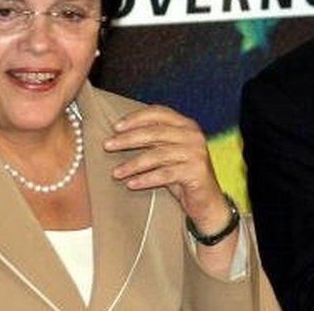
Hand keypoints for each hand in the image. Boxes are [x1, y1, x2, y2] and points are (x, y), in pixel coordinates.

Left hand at [105, 105, 231, 233]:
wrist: (206, 201)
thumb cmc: (181, 175)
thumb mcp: (168, 153)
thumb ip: (153, 140)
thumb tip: (118, 134)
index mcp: (186, 125)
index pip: (159, 112)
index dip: (136, 118)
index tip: (115, 127)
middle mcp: (193, 135)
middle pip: (155, 132)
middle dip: (128, 139)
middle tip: (107, 146)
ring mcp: (196, 153)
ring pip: (158, 155)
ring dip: (133, 164)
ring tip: (115, 173)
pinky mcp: (196, 171)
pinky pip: (165, 174)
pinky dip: (146, 179)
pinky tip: (131, 184)